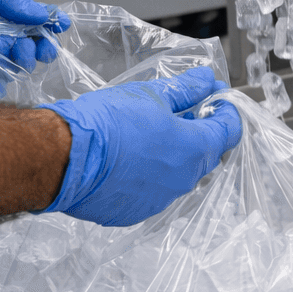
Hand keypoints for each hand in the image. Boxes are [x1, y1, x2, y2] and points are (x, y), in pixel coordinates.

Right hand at [40, 66, 243, 225]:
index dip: (226, 110)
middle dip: (200, 130)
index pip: (229, 131)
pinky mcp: (132, 212)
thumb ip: (184, 89)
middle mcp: (182, 181)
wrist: (63, 158)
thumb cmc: (107, 124)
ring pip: (176, 175)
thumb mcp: (150, 95)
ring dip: (172, 155)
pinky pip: (150, 191)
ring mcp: (158, 200)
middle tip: (186, 109)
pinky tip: (130, 157)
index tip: (217, 96)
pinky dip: (147, 174)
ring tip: (152, 133)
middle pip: (205, 154)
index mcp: (194, 150)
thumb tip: (205, 79)